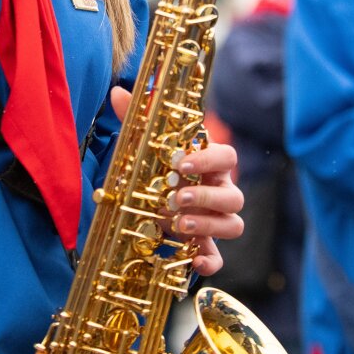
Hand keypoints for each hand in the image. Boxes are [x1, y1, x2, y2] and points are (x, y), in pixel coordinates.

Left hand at [110, 87, 243, 276]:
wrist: (151, 203)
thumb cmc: (158, 169)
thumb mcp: (145, 146)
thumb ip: (136, 120)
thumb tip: (118, 92)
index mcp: (209, 165)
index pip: (227, 156)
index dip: (208, 159)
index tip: (181, 162)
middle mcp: (220, 192)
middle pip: (234, 195)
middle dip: (206, 198)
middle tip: (176, 198)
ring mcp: (216, 220)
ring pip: (234, 224)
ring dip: (208, 225)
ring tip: (179, 225)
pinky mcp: (206, 246)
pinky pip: (220, 258)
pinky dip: (211, 261)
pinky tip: (194, 261)